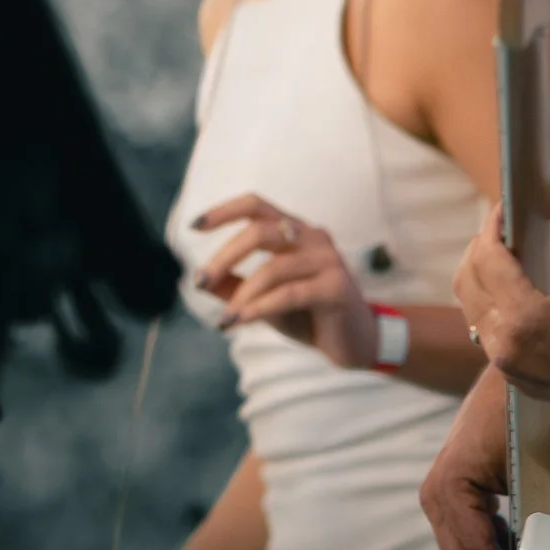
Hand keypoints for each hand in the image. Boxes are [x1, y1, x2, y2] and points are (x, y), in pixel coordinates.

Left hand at [191, 194, 378, 369]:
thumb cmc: (309, 315)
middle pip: (259, 231)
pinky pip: (289, 294)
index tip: (194, 226)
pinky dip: (259, 308)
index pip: (257, 206)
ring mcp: (328, 260)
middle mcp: (312, 237)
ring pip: (273, 267)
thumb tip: (199, 280)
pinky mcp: (336, 286)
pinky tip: (241, 321)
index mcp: (295, 232)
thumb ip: (235, 288)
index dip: (224, 211)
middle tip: (201, 282)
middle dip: (224, 257)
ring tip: (224, 319)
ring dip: (241, 295)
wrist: (356, 343)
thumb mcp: (264, 300)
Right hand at [419, 366, 511, 549]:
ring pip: (460, 549)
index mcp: (448, 489)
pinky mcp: (452, 487)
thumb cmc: (523, 416)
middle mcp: (435, 493)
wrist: (512, 374)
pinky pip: (464, 530)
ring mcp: (439, 490)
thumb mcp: (529, 469)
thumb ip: (528, 517)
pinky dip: (485, 548)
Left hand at [456, 169, 549, 431]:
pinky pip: (488, 335)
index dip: (493, 225)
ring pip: (473, 310)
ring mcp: (509, 367)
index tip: (507, 208)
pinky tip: (519, 291)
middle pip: (468, 282)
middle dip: (483, 247)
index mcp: (525, 319)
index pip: (486, 258)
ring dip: (484, 277)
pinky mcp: (518, 378)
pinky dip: (494, 307)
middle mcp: (507, 347)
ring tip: (512, 255)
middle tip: (507, 228)